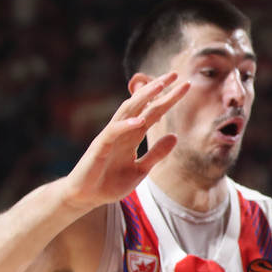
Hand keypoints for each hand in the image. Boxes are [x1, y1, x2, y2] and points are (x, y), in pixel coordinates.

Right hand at [62, 72, 190, 211]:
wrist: (86, 198)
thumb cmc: (110, 183)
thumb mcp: (141, 170)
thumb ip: (156, 154)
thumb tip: (175, 135)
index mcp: (132, 136)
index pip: (153, 113)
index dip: (168, 99)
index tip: (184, 86)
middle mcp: (122, 131)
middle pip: (142, 105)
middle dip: (158, 89)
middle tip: (175, 74)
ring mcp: (110, 137)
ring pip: (127, 111)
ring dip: (143, 98)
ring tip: (159, 85)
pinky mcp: (99, 147)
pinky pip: (113, 132)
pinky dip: (126, 125)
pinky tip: (140, 120)